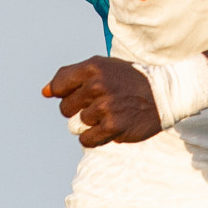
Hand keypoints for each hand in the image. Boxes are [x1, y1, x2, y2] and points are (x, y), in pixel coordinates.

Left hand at [44, 56, 160, 147]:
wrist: (163, 94)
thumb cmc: (126, 80)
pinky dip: (93, 137)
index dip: (66, 93)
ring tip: (109, 113)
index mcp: (92, 67)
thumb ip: (70, 77)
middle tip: (99, 104)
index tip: (81, 93)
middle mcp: (97, 85)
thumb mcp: (100, 68)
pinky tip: (108, 127)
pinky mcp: (114, 126)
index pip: (59, 86)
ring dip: (90, 123)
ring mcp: (106, 106)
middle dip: (77, 110)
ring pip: (77, 125)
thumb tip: (44, 92)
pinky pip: (86, 139)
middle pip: (65, 109)